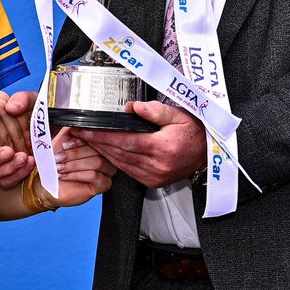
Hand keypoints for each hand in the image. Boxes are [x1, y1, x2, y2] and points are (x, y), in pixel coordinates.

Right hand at [0, 89, 38, 186]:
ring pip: (9, 141)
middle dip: (20, 147)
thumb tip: (13, 136)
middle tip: (22, 159)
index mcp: (1, 97)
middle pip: (18, 131)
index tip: (26, 147)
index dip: (25, 135)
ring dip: (9, 154)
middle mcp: (0, 104)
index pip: (21, 119)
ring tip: (11, 162)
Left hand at [53, 137, 115, 206]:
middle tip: (59, 159)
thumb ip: (71, 131)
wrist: (47, 182)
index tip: (65, 145)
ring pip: (97, 163)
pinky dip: (77, 175)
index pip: (96, 138)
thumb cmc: (54, 163)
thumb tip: (78, 124)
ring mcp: (105, 171)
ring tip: (60, 168)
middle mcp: (104, 156)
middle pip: (97, 150)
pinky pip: (95, 176)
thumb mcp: (61, 142)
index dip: (80, 141)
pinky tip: (66, 176)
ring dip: (74, 165)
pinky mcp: (103, 185)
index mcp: (96, 144)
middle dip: (74, 154)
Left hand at [71, 99, 207, 188]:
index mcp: (162, 147)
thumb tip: (131, 107)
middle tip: (79, 135)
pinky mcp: (154, 182)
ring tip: (88, 142)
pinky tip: (106, 152)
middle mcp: (157, 165)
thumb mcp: (178, 114)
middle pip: (119, 153)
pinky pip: (129, 171)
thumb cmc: (194, 131)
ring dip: (103, 153)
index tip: (85, 130)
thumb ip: (154, 110)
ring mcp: (155, 176)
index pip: (124, 141)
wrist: (209, 151)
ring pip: (121, 164)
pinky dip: (116, 161)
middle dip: (97, 143)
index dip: (102, 136)